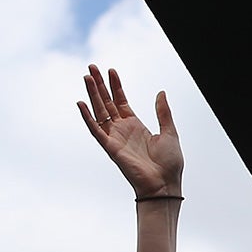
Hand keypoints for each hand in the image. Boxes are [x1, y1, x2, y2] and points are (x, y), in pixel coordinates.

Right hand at [79, 66, 182, 199]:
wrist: (165, 184)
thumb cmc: (169, 163)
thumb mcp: (169, 132)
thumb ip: (163, 112)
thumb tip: (161, 92)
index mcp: (135, 125)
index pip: (121, 101)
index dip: (115, 86)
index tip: (111, 70)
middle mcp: (122, 130)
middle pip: (107, 103)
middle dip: (99, 85)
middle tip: (91, 67)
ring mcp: (115, 138)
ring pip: (99, 112)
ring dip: (92, 95)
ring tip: (86, 77)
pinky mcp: (111, 148)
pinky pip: (96, 131)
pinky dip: (87, 118)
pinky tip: (81, 103)